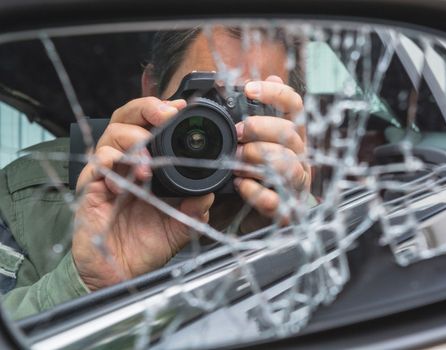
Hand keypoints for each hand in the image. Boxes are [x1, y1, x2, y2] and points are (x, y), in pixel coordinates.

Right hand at [72, 97, 214, 290]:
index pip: (151, 126)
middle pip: (127, 119)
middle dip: (145, 110)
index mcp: (148, 165)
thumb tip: (209, 193)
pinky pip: (96, 167)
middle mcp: (126, 163)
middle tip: (163, 116)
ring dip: (132, 142)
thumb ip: (195, 208)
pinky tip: (125, 186)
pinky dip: (111, 168)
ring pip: (110, 137)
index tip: (180, 108)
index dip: (162, 112)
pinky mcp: (91, 189)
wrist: (122, 273)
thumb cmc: (147, 245)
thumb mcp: (179, 225)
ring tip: (147, 166)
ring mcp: (107, 174)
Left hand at [234, 75, 309, 217]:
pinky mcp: (288, 209)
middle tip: (238, 133)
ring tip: (236, 162)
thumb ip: (261, 113)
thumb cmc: (259, 173)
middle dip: (260, 129)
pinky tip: (241, 185)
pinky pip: (276, 199)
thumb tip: (268, 75)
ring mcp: (297, 182)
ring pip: (288, 165)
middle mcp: (300, 155)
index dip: (274, 92)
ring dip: (257, 159)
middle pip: (289, 132)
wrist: (261, 215)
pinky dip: (256, 192)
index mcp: (293, 135)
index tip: (249, 89)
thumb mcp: (258, 140)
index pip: (294, 105)